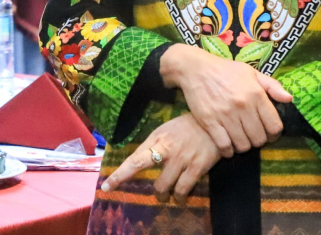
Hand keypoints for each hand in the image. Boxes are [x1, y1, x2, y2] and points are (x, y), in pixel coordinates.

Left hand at [101, 114, 220, 200]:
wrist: (214, 123)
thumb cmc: (186, 127)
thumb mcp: (164, 130)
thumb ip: (152, 145)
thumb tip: (137, 161)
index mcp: (156, 140)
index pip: (134, 160)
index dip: (119, 176)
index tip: (107, 187)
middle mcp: (167, 150)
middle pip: (152, 177)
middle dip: (153, 192)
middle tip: (156, 195)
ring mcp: (182, 159)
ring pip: (166, 187)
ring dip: (165, 196)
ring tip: (167, 197)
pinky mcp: (197, 167)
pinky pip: (184, 188)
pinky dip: (180, 196)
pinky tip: (180, 197)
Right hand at [160, 44, 289, 157]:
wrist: (195, 69)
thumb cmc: (225, 70)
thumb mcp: (251, 72)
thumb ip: (272, 85)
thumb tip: (289, 99)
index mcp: (256, 94)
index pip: (274, 126)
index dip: (274, 134)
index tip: (268, 134)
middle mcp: (243, 106)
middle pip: (259, 139)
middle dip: (258, 141)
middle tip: (252, 135)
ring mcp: (225, 115)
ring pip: (243, 145)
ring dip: (243, 146)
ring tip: (240, 139)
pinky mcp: (209, 122)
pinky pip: (224, 146)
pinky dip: (228, 150)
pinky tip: (227, 145)